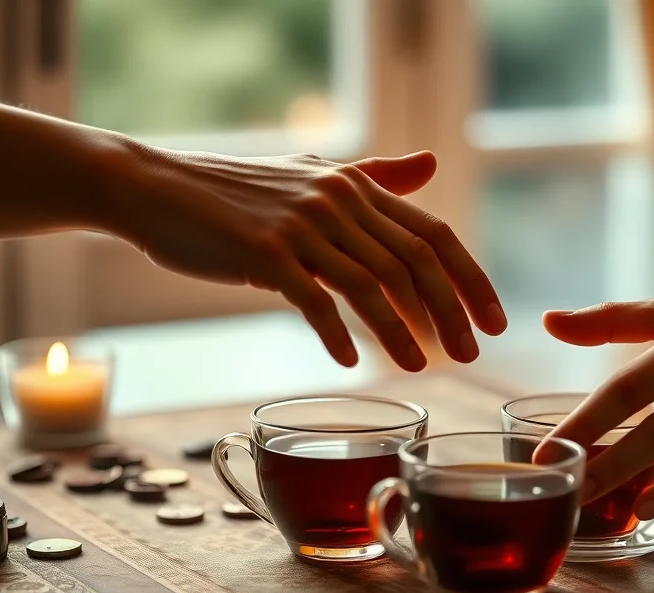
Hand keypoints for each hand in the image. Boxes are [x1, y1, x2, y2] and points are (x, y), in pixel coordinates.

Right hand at [104, 147, 505, 370]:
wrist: (159, 189)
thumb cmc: (239, 192)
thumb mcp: (314, 175)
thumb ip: (375, 176)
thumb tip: (431, 164)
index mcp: (355, 187)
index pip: (433, 234)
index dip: (470, 278)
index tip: (494, 320)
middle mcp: (337, 201)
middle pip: (412, 261)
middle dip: (450, 311)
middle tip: (470, 352)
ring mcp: (301, 225)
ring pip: (369, 283)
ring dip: (401, 330)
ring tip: (422, 366)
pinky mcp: (263, 252)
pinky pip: (312, 299)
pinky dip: (337, 332)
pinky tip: (353, 361)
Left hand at [538, 281, 653, 518]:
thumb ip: (614, 319)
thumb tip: (549, 322)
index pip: (627, 384)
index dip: (584, 419)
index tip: (546, 447)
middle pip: (650, 421)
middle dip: (601, 457)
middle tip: (557, 482)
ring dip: (634, 474)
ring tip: (590, 498)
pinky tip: (649, 507)